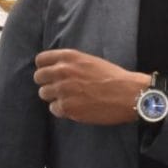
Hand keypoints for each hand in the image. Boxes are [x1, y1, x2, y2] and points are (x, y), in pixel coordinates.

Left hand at [33, 49, 150, 124]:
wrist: (128, 94)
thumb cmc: (113, 77)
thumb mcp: (90, 61)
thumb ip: (71, 64)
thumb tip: (56, 70)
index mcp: (69, 57)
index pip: (41, 60)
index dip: (44, 67)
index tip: (50, 73)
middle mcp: (63, 72)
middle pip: (38, 77)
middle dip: (47, 83)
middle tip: (59, 88)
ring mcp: (63, 90)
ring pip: (44, 94)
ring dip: (54, 96)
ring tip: (69, 98)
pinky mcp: (67, 108)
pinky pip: (54, 109)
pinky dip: (62, 109)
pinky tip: (75, 107)